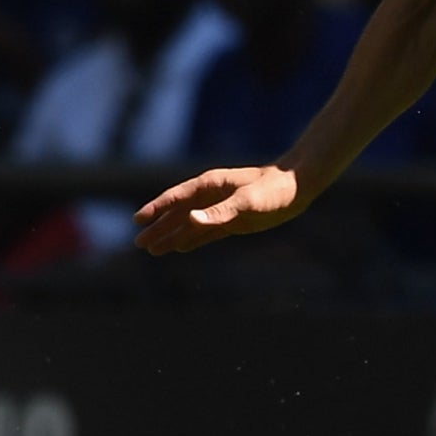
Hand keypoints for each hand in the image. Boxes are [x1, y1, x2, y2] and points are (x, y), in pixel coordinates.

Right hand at [132, 165, 306, 255]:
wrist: (297, 188)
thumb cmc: (273, 189)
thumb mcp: (247, 201)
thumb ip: (220, 212)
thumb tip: (191, 220)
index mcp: (210, 185)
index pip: (176, 198)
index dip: (157, 208)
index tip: (138, 220)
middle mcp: (211, 197)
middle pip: (178, 214)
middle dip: (159, 228)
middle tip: (139, 243)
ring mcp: (221, 209)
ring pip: (190, 225)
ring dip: (171, 236)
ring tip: (152, 250)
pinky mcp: (233, 221)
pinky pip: (206, 232)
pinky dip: (192, 240)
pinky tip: (179, 248)